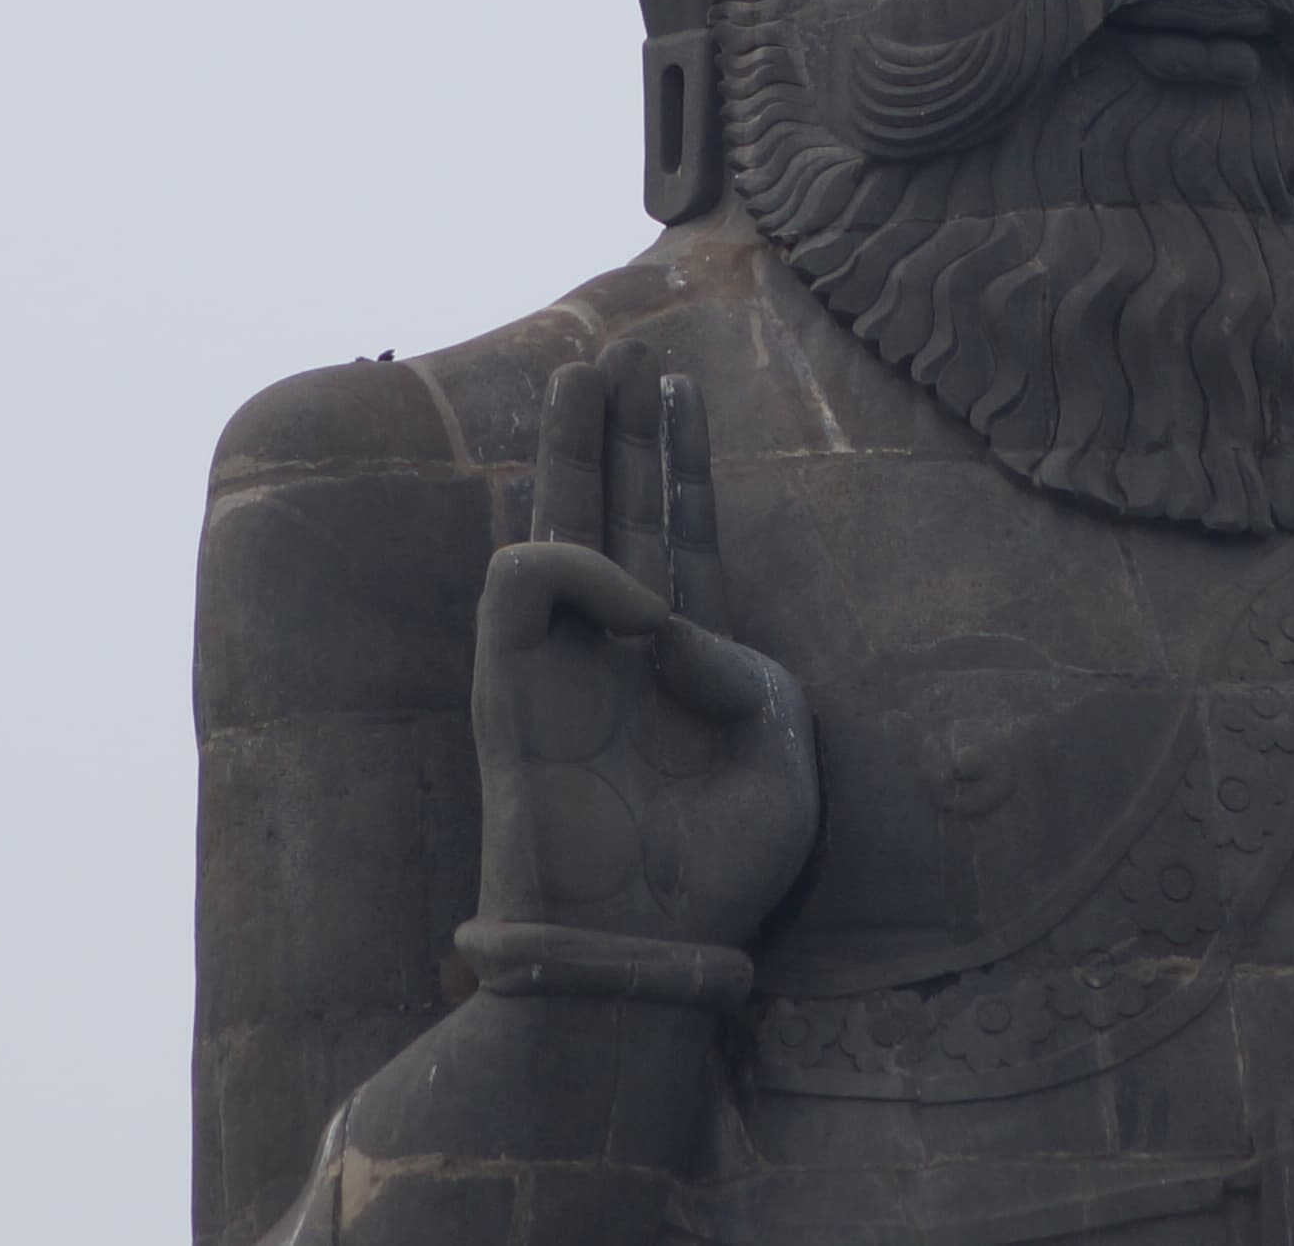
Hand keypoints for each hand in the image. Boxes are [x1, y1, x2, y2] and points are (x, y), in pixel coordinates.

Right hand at [469, 343, 817, 949]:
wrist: (650, 946)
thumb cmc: (721, 867)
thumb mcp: (781, 757)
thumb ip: (747, 670)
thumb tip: (673, 618)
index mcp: (690, 656)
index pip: (682, 529)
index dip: (682, 457)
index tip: (682, 385)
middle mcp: (620, 645)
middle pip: (610, 504)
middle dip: (613, 424)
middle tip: (620, 346)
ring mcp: (562, 660)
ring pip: (549, 519)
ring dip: (570, 442)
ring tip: (597, 378)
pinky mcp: (512, 683)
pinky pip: (523, 582)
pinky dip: (582, 566)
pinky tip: (641, 599)